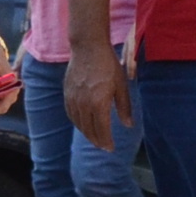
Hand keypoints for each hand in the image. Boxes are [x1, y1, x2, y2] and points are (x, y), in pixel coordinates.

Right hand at [64, 37, 125, 152]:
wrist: (88, 48)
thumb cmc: (108, 65)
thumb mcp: (121, 85)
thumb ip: (124, 107)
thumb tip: (128, 125)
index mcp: (99, 103)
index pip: (102, 130)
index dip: (106, 142)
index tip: (110, 149)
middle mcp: (84, 104)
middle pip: (89, 130)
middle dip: (97, 141)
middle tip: (104, 147)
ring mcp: (73, 99)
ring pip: (79, 124)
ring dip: (87, 133)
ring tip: (95, 138)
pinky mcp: (67, 94)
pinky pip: (71, 114)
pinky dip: (78, 123)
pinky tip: (83, 124)